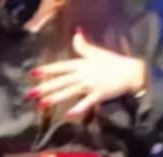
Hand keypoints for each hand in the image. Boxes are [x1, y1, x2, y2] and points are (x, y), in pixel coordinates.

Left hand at [33, 33, 147, 118]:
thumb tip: (76, 33)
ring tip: (42, 104)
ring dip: (56, 97)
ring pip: (70, 91)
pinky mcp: (100, 94)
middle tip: (29, 94)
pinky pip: (87, 102)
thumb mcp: (97, 53)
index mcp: (83, 64)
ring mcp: (92, 85)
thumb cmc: (114, 62)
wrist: (133, 72)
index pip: (62, 67)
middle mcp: (85, 74)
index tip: (33, 73)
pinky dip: (79, 109)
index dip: (47, 70)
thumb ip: (84, 46)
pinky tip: (68, 116)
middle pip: (62, 81)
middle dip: (45, 87)